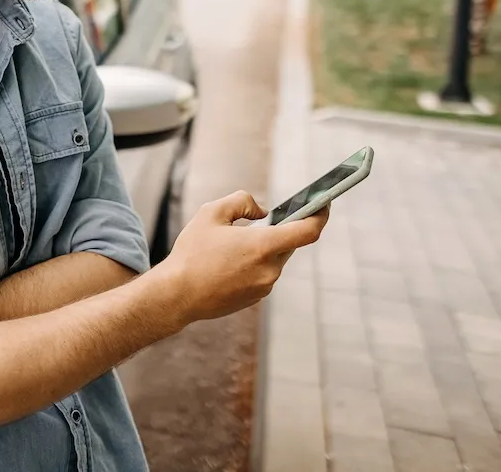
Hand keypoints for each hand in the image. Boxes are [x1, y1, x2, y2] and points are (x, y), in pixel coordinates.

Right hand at [155, 190, 327, 323]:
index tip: (324, 203)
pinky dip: (253, 264)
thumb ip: (242, 202)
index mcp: (264, 245)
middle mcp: (270, 269)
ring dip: (262, 249)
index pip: (309, 231)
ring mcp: (264, 286)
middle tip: (258, 222)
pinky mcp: (255, 298)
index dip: (321, 214)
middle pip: (288, 244)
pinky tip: (228, 263)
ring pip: (274, 259)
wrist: (177, 295)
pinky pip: (263, 274)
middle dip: (278, 231)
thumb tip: (262, 211)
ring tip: (232, 245)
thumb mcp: (211, 212)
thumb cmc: (192, 253)